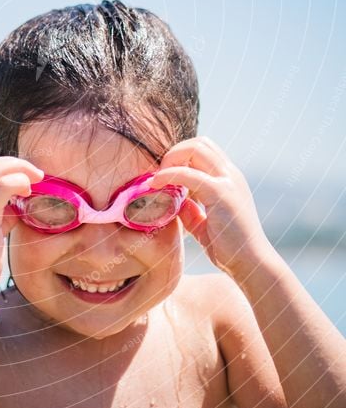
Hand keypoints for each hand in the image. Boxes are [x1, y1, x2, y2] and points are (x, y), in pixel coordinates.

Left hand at [148, 136, 273, 278]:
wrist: (252, 265)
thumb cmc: (230, 248)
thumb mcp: (205, 224)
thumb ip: (191, 210)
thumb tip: (173, 200)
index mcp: (229, 179)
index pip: (204, 149)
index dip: (181, 156)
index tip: (166, 176)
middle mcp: (231, 175)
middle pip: (199, 142)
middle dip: (174, 152)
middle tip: (160, 175)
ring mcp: (228, 182)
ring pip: (195, 148)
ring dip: (171, 158)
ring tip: (158, 180)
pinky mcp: (221, 194)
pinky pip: (188, 174)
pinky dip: (168, 175)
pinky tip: (155, 185)